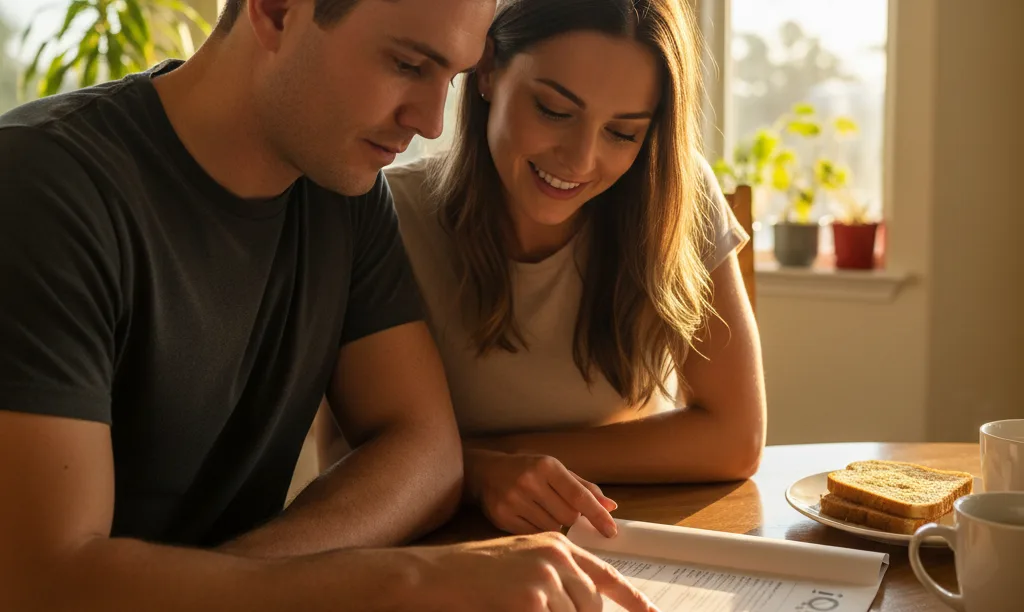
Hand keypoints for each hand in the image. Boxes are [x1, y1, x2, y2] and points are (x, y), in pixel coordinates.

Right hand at [418, 532, 658, 611]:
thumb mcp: (522, 561)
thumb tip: (585, 603)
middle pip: (592, 605)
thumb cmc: (475, 572)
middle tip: (543, 609)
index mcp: (556, 543)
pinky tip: (515, 609)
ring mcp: (546, 576)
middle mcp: (557, 555)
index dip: (632, 598)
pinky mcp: (532, 600)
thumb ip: (556, 575)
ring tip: (521, 604)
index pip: (605, 575)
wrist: (439, 573)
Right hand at [465, 449, 618, 537]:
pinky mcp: (502, 517)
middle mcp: (530, 481)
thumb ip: (583, 488)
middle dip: (571, 518)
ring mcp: (514, 500)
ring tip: (541, 510)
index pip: (579, 496)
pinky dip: (538, 531)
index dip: (598, 515)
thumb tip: (610, 506)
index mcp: (547, 466)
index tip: (611, 531)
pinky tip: (530, 517)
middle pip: (568, 517)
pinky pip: (534, 535)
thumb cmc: (527, 470)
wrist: (486, 472)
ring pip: (552, 528)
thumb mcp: (555, 470)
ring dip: (554, 525)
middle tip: (558, 507)